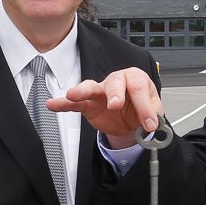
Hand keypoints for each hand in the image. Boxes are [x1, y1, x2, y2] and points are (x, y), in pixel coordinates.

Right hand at [47, 68, 162, 148]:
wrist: (131, 121)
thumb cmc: (140, 109)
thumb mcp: (153, 113)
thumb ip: (153, 116)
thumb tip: (153, 124)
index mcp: (136, 79)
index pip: (139, 87)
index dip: (144, 106)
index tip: (149, 124)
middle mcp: (117, 81)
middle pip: (115, 81)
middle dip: (115, 93)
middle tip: (115, 105)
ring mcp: (100, 91)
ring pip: (91, 86)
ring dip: (82, 90)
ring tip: (74, 95)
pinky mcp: (89, 104)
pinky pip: (75, 103)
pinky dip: (63, 103)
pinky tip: (52, 104)